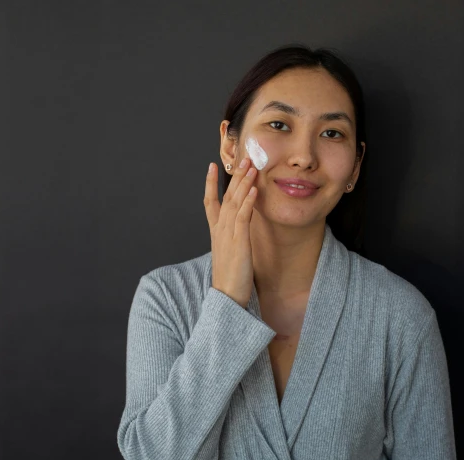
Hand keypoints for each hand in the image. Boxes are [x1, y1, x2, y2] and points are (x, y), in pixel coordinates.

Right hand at [204, 158, 257, 307]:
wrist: (226, 296)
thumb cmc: (230, 278)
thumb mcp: (230, 254)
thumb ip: (232, 239)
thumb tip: (238, 232)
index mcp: (216, 232)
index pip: (210, 202)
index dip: (211, 184)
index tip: (212, 167)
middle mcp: (220, 229)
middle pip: (226, 196)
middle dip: (234, 176)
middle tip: (243, 158)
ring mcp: (228, 234)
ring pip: (234, 202)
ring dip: (243, 182)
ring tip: (251, 166)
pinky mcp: (239, 241)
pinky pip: (243, 216)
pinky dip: (248, 201)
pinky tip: (253, 189)